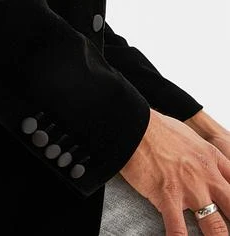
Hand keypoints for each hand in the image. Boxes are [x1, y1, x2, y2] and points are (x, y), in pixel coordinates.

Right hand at [120, 108, 229, 234]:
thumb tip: (202, 162)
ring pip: (215, 225)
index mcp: (212, 158)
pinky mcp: (168, 196)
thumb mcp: (189, 136)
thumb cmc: (157, 128)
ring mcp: (189, 188)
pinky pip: (179, 229)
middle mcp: (206, 175)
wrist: (134, 125)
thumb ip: (201, 154)